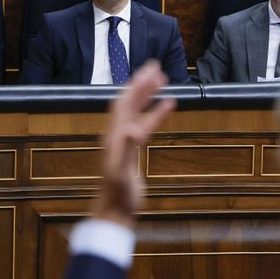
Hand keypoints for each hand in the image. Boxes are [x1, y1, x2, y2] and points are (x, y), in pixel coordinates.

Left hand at [92, 61, 175, 228]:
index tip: (152, 71)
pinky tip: (166, 107)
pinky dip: (154, 113)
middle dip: (141, 83)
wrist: (115, 211)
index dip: (137, 86)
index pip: (125, 103)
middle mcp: (116, 135)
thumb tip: (132, 128)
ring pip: (136, 111)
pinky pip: (143, 124)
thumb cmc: (118, 196)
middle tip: (157, 66)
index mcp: (113, 136)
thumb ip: (125, 150)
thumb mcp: (121, 173)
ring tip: (162, 80)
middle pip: (129, 102)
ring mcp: (123, 142)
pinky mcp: (131, 150)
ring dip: (148, 95)